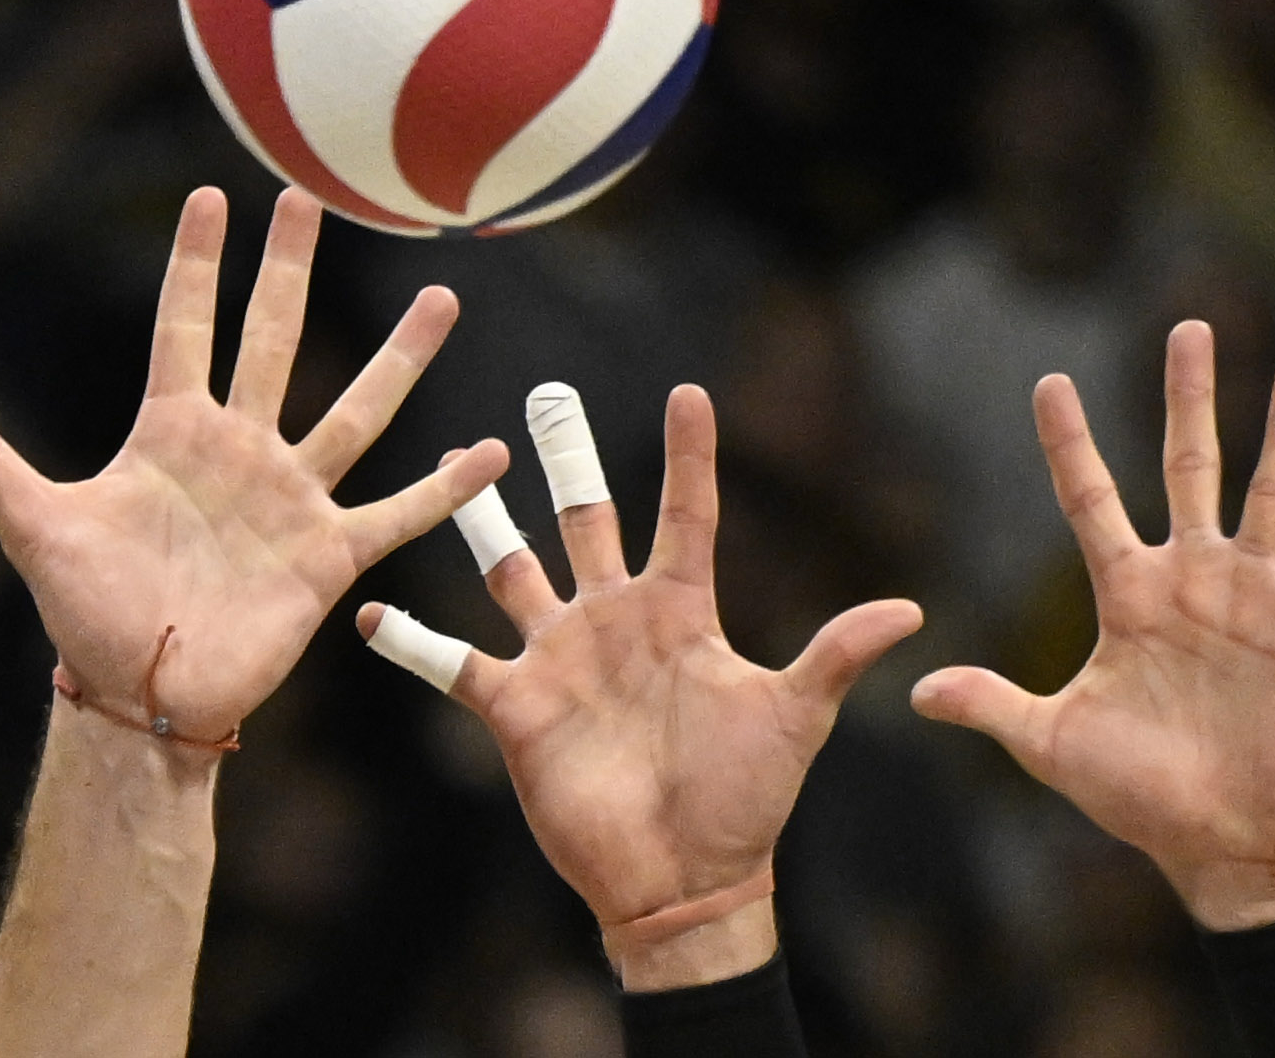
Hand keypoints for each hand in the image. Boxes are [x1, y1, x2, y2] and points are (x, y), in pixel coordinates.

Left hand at [0, 187, 508, 744]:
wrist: (141, 695)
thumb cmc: (85, 612)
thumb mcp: (35, 527)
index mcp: (169, 434)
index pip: (186, 327)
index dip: (197, 263)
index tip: (213, 195)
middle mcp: (238, 451)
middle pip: (274, 342)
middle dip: (289, 271)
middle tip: (312, 198)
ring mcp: (288, 499)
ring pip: (356, 412)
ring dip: (398, 359)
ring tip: (442, 299)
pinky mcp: (325, 555)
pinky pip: (396, 513)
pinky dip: (444, 488)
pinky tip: (489, 453)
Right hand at [360, 386, 921, 988]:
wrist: (683, 885)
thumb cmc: (744, 803)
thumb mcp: (794, 718)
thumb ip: (833, 656)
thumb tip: (909, 611)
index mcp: (679, 613)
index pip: (684, 516)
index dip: (687, 455)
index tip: (689, 390)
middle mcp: (613, 622)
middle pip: (585, 521)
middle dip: (567, 461)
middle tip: (544, 397)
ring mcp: (558, 660)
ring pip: (511, 571)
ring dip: (483, 522)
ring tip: (457, 463)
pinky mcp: (513, 707)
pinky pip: (449, 663)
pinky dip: (408, 640)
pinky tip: (365, 612)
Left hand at [910, 321, 1274, 929]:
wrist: (1221, 842)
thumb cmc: (1137, 795)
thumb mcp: (1053, 745)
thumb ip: (992, 707)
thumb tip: (919, 691)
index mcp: (1126, 595)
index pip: (1089, 500)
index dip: (1069, 443)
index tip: (1050, 380)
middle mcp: (1190, 580)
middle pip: (1187, 466)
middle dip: (1188, 398)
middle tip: (1188, 325)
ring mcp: (1252, 600)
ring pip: (1272, 495)